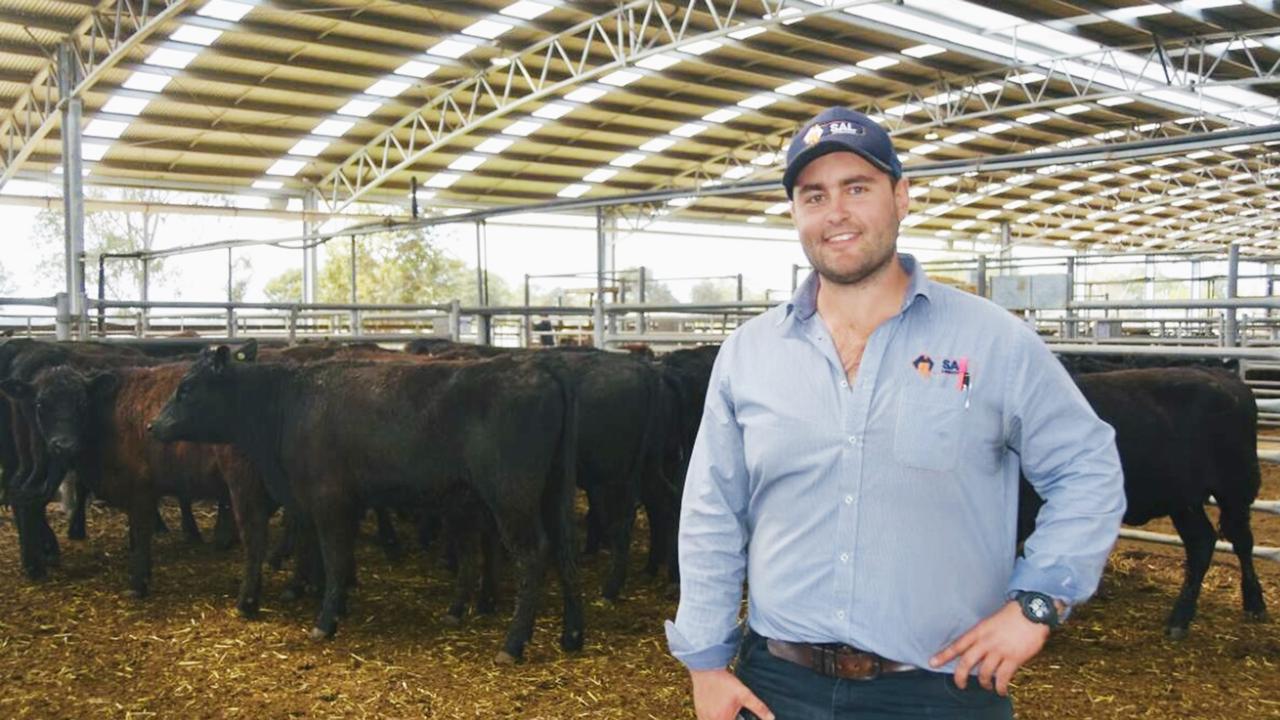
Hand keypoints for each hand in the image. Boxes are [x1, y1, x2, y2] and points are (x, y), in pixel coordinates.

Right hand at [689, 668, 773, 719]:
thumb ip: (758, 707)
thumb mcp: (744, 694)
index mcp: (723, 719)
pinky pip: (705, 719)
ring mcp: (703, 716)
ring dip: (721, 718)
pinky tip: (718, 710)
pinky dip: (713, 718)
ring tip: (725, 711)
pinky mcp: (698, 711)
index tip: (739, 717)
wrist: (706, 668)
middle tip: (734, 713)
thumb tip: (771, 718)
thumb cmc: (724, 681)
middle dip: (731, 718)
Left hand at [928, 600, 1048, 696]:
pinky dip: (1000, 687)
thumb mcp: (991, 622)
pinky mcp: (1014, 658)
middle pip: (967, 663)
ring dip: (984, 683)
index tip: (932, 663)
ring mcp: (1000, 651)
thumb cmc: (1013, 615)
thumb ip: (983, 635)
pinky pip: (1003, 677)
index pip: (957, 645)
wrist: (1032, 611)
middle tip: (960, 685)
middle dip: (960, 676)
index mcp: (979, 631)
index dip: (944, 655)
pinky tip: (1000, 690)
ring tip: (986, 686)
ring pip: (985, 673)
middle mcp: (986, 642)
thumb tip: (979, 650)